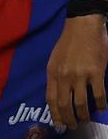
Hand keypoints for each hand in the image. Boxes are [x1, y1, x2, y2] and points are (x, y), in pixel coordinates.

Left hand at [46, 14, 107, 128]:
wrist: (83, 26)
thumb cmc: (69, 42)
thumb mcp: (55, 59)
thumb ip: (56, 76)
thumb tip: (58, 94)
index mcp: (52, 72)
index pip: (50, 99)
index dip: (54, 114)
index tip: (58, 124)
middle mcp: (64, 75)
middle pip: (64, 104)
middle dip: (68, 119)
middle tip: (73, 126)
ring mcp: (80, 75)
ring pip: (81, 103)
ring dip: (83, 115)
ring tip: (85, 120)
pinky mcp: (96, 73)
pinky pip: (99, 95)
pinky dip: (101, 105)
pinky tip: (102, 108)